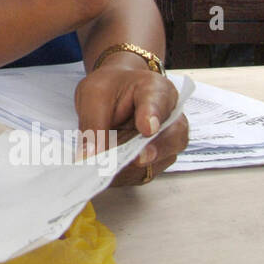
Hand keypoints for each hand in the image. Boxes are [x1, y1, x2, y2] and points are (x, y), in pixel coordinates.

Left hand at [74, 64, 187, 186]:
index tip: (147, 127)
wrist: (115, 92)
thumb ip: (94, 122)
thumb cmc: (109, 88)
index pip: (159, 102)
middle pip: (172, 137)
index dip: (153, 115)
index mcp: (156, 90)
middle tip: (136, 159)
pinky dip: (125, 175)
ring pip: (159, 161)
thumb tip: (90, 155)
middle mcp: (170, 118)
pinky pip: (144, 173)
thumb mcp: (94, 95)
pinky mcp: (156, 161)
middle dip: (153, 151)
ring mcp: (167, 142)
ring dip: (132, 168)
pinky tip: (107, 171)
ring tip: (107, 167)